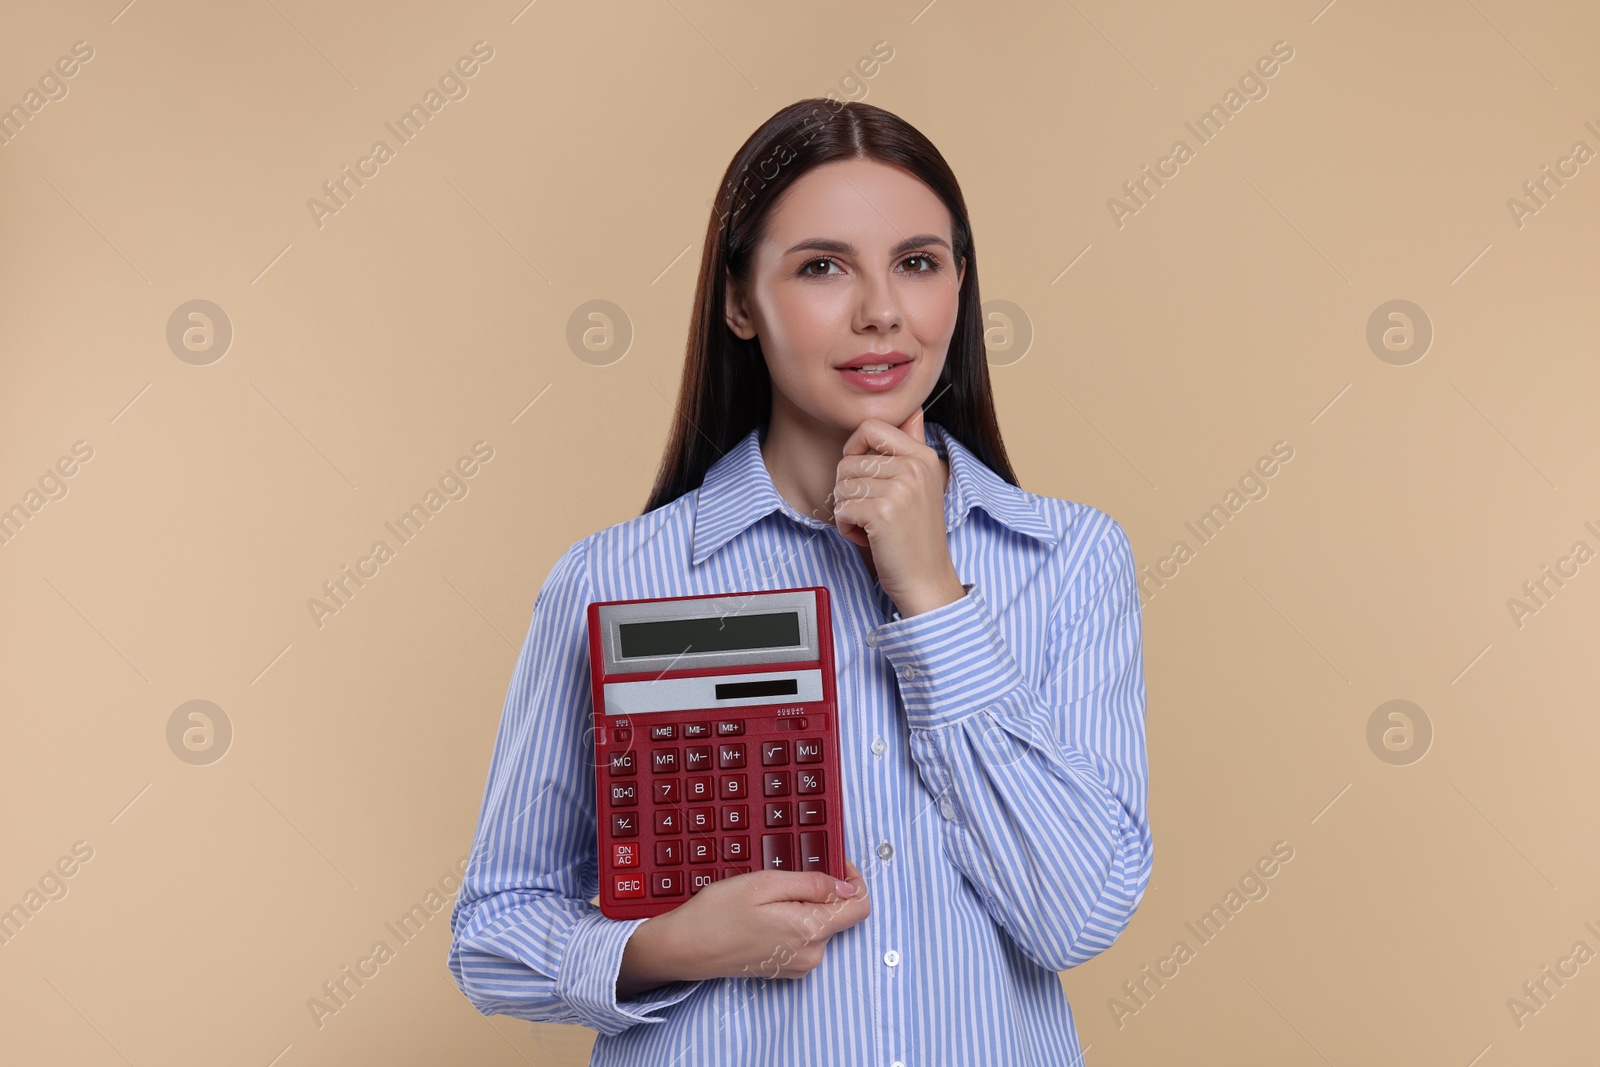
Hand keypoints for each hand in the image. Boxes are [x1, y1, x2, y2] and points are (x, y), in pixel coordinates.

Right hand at [618, 859, 870, 992]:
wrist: (685, 948)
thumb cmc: (719, 912)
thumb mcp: (765, 883)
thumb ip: (812, 884)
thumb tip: (847, 886)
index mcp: (811, 930)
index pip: (860, 907)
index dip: (853, 880)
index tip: (835, 863)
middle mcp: (812, 954)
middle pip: (839, 915)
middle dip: (821, 892)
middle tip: (785, 877)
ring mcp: (799, 965)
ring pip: (820, 926)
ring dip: (804, 906)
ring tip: (767, 898)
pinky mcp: (786, 969)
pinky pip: (804, 939)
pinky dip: (794, 922)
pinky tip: (764, 915)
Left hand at [833, 407, 966, 617]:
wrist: (926, 579)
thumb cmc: (916, 535)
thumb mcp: (922, 484)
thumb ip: (914, 445)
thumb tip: (913, 410)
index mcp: (923, 456)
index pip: (871, 426)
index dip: (854, 448)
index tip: (860, 471)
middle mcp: (914, 467)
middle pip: (849, 460)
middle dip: (849, 489)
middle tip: (872, 511)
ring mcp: (900, 489)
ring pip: (842, 485)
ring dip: (848, 510)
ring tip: (872, 525)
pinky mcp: (882, 513)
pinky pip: (841, 509)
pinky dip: (847, 528)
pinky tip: (868, 537)